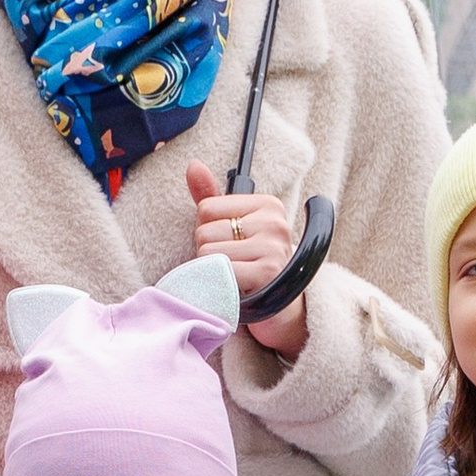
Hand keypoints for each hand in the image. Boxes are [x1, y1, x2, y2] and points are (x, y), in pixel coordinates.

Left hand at [185, 160, 306, 358]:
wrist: (282, 310)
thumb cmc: (252, 265)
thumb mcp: (233, 227)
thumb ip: (211, 197)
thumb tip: (193, 166)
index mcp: (266, 204)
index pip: (206, 208)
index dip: (207, 231)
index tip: (230, 246)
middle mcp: (273, 221)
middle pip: (204, 231)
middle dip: (209, 253)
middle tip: (232, 265)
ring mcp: (272, 246)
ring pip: (208, 252)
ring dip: (213, 271)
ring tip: (234, 277)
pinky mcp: (267, 272)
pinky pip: (219, 271)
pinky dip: (219, 284)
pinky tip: (236, 288)